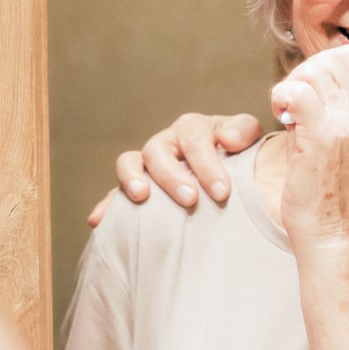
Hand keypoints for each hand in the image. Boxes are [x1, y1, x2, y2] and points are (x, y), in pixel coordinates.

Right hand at [88, 113, 263, 224]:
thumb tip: (229, 139)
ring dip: (132, 178)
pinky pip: (115, 193)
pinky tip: (99, 220)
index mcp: (195, 129)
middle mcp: (167, 142)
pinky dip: (107, 205)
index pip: (195, 139)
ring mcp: (148, 164)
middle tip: (190, 200)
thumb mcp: (248, 141)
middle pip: (159, 150)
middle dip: (173, 175)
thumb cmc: (242, 160)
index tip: (223, 192)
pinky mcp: (135, 187)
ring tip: (141, 197)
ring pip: (130, 162)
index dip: (207, 164)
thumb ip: (244, 132)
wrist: (234, 182)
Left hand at [272, 46, 348, 242]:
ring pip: (312, 72)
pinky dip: (281, 97)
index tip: (311, 93)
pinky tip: (280, 115)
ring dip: (290, 86)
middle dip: (303, 74)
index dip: (322, 67)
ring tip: (287, 111)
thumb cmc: (335, 182)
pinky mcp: (322, 136)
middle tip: (294, 103)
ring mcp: (347, 125)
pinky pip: (296, 92)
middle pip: (330, 60)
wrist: (328, 225)